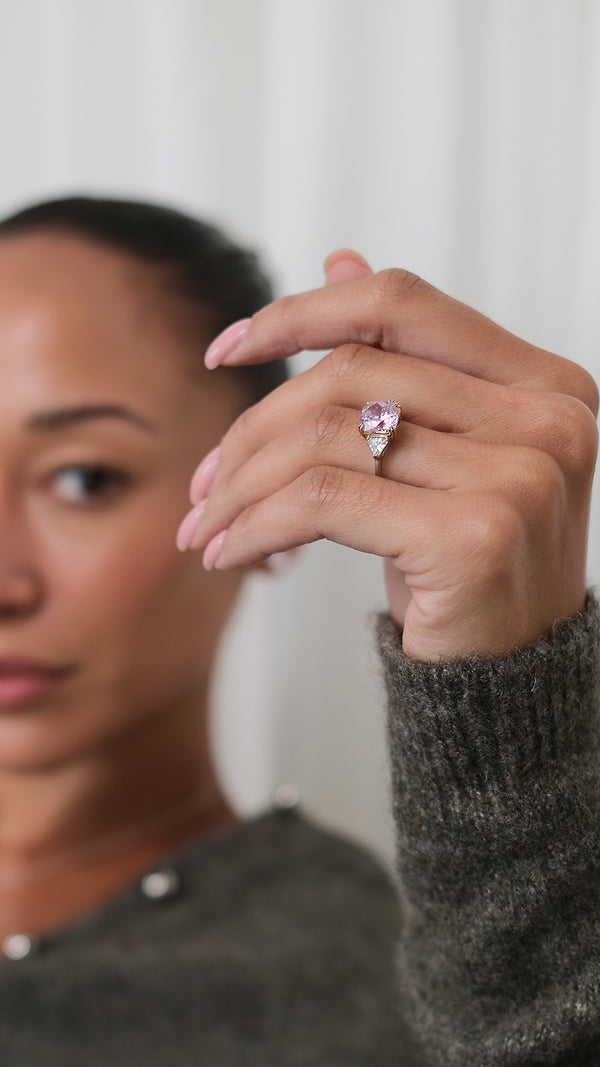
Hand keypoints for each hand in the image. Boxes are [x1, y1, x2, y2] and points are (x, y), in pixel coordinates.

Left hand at [178, 252, 598, 660]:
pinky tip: (233, 553)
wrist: (504, 683)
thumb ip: (400, 359)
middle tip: (204, 484)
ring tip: (208, 526)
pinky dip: (257, 522)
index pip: (403, 303)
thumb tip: (337, 258)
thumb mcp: (435, 454)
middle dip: (252, 428)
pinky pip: (321, 499)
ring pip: (327, 436)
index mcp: (542, 383)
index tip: (226, 349)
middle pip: (352, 373)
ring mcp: (520, 475)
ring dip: (242, 483)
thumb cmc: (464, 567)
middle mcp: (545, 418)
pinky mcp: (475, 534)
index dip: (301, 313)